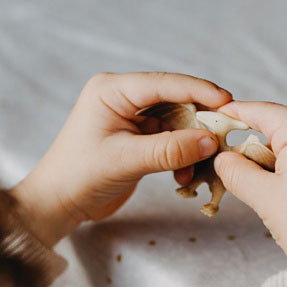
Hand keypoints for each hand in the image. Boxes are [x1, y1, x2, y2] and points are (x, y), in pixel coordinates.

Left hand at [13, 72, 232, 244]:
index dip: (198, 91)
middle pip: (175, 100)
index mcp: (112, 90)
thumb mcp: (126, 160)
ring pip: (176, 122)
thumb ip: (169, 149)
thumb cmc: (79, 175)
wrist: (59, 203)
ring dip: (191, 144)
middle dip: (199, 121)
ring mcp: (131, 117)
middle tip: (223, 138)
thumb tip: (210, 140)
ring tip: (199, 166)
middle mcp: (123, 97)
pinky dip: (181, 156)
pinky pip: (170, 140)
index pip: (164, 83)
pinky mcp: (137, 137)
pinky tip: (183, 175)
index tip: (228, 103)